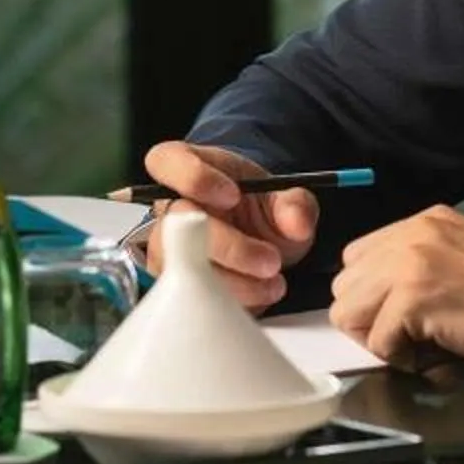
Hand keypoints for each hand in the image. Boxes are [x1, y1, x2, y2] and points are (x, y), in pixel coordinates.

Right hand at [128, 143, 319, 311]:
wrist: (260, 239)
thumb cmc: (260, 208)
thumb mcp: (285, 198)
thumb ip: (295, 205)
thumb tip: (297, 222)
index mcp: (190, 168)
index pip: (167, 161)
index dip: (194, 178)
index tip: (234, 195)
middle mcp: (171, 208)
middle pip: (177, 226)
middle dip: (230, 247)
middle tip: (270, 260)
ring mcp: (168, 249)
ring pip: (184, 268)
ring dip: (235, 283)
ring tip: (273, 283)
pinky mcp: (175, 284)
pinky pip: (194, 297)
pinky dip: (233, 301)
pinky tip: (260, 295)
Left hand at [330, 205, 463, 374]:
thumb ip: (421, 269)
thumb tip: (380, 304)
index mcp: (426, 222)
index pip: (360, 259)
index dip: (375, 298)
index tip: (406, 320)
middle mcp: (413, 232)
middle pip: (345, 285)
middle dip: (371, 319)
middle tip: (413, 338)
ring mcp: (410, 260)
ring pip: (350, 312)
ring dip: (382, 338)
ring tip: (425, 345)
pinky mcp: (413, 295)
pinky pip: (378, 341)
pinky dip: (403, 359)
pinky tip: (439, 354)